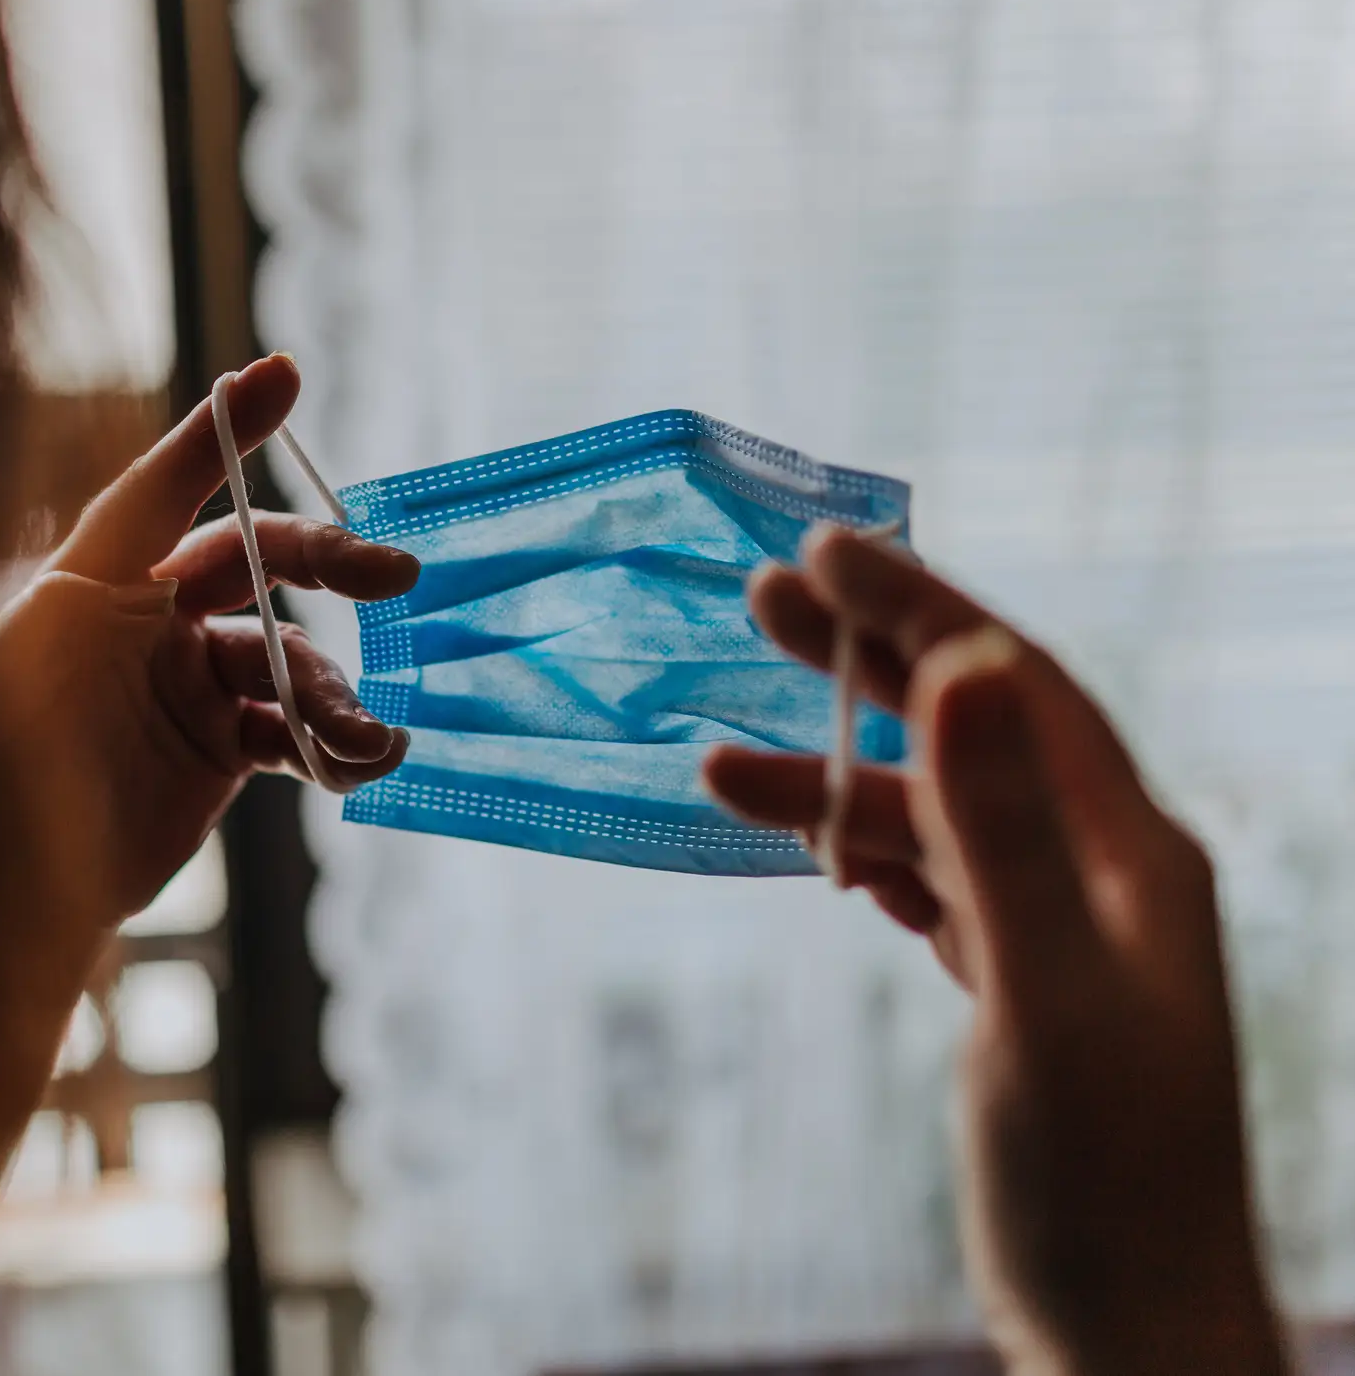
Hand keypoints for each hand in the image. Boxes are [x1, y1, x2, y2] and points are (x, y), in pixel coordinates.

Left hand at [0, 355, 415, 922]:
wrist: (9, 895)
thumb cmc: (3, 758)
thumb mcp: (46, 636)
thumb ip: (123, 543)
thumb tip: (171, 466)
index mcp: (96, 579)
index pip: (169, 486)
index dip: (224, 432)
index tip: (285, 374)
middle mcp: (147, 620)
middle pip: (257, 562)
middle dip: (328, 563)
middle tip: (394, 577)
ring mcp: (188, 687)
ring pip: (290, 659)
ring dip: (335, 696)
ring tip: (364, 742)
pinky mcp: (218, 751)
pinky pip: (294, 730)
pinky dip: (334, 745)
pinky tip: (361, 765)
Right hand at [702, 529, 1286, 1375]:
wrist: (1128, 1329)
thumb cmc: (1103, 1179)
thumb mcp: (1043, 993)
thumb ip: (1000, 832)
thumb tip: (964, 665)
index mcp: (1132, 850)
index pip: (1015, 687)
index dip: (920, 610)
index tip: (824, 548)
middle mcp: (1105, 869)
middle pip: (971, 730)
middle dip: (866, 663)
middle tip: (762, 597)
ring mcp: (1061, 928)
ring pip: (933, 815)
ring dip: (832, 781)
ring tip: (714, 765)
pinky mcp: (1019, 985)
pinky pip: (928, 885)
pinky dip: (858, 856)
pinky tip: (804, 851)